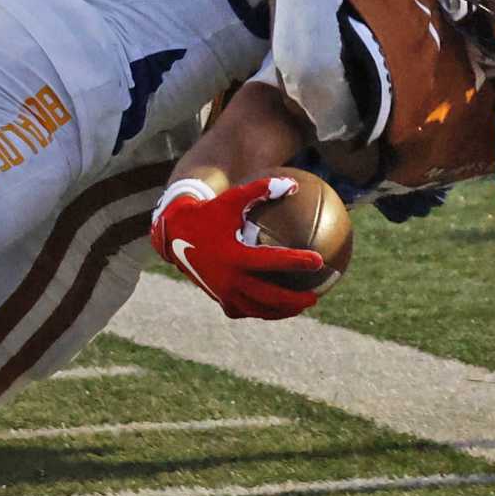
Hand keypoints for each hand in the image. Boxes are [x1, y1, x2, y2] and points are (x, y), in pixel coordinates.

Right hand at [150, 177, 325, 319]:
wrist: (174, 234)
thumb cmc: (208, 212)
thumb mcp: (232, 198)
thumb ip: (261, 190)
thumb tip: (292, 184)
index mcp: (235, 255)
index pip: (272, 261)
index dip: (297, 262)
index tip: (320, 261)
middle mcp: (229, 278)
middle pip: (269, 296)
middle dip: (294, 299)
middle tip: (315, 296)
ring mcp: (222, 292)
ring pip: (258, 309)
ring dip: (281, 311)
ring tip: (299, 307)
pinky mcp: (218, 298)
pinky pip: (243, 310)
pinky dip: (260, 311)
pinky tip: (275, 308)